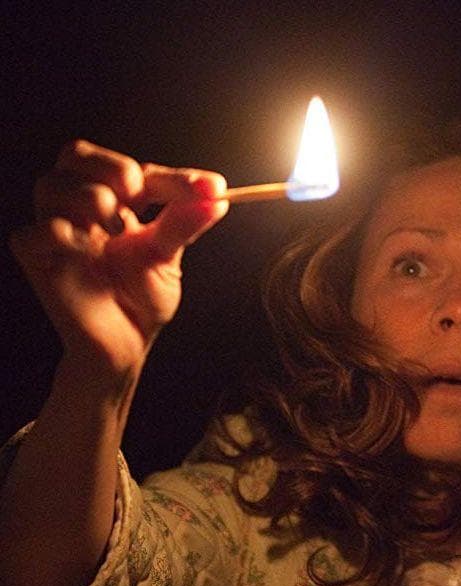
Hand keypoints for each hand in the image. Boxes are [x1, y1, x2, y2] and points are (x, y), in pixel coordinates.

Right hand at [9, 140, 228, 386]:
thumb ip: (184, 225)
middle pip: (77, 155)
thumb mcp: (168, 258)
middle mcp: (79, 208)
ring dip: (90, 198)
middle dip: (114, 169)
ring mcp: (55, 232)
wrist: (127, 345)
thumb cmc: (141, 299)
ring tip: (117, 230)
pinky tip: (88, 250)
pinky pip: (34, 233)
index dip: (171, 176)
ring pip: (52, 186)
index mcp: (113, 201)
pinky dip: (62, 233)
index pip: (131, 169)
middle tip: (139, 194)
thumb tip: (216, 199)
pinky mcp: (37, 260)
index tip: (212, 189)